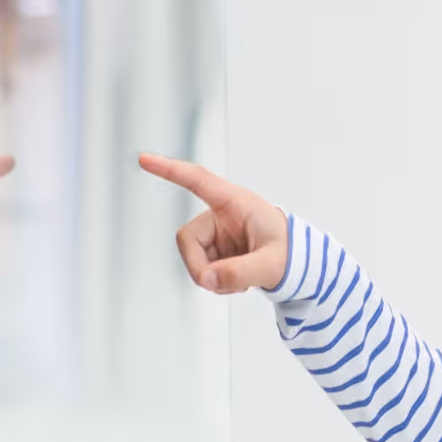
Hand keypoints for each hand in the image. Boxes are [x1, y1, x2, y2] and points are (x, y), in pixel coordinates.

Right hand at [139, 153, 289, 294]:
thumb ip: (240, 271)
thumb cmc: (289, 251)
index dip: (170, 169)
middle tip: (223, 282)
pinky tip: (236, 279)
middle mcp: (221, 216)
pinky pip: (202, 271)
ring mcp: (216, 235)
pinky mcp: (215, 251)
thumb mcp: (271, 263)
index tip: (145, 159)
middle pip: (188, 240)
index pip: (198, 181)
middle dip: (201, 267)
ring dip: (213, 277)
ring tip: (241, 279)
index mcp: (236, 203)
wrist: (297, 265)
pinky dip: (217, 282)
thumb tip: (207, 278)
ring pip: (193, 259)